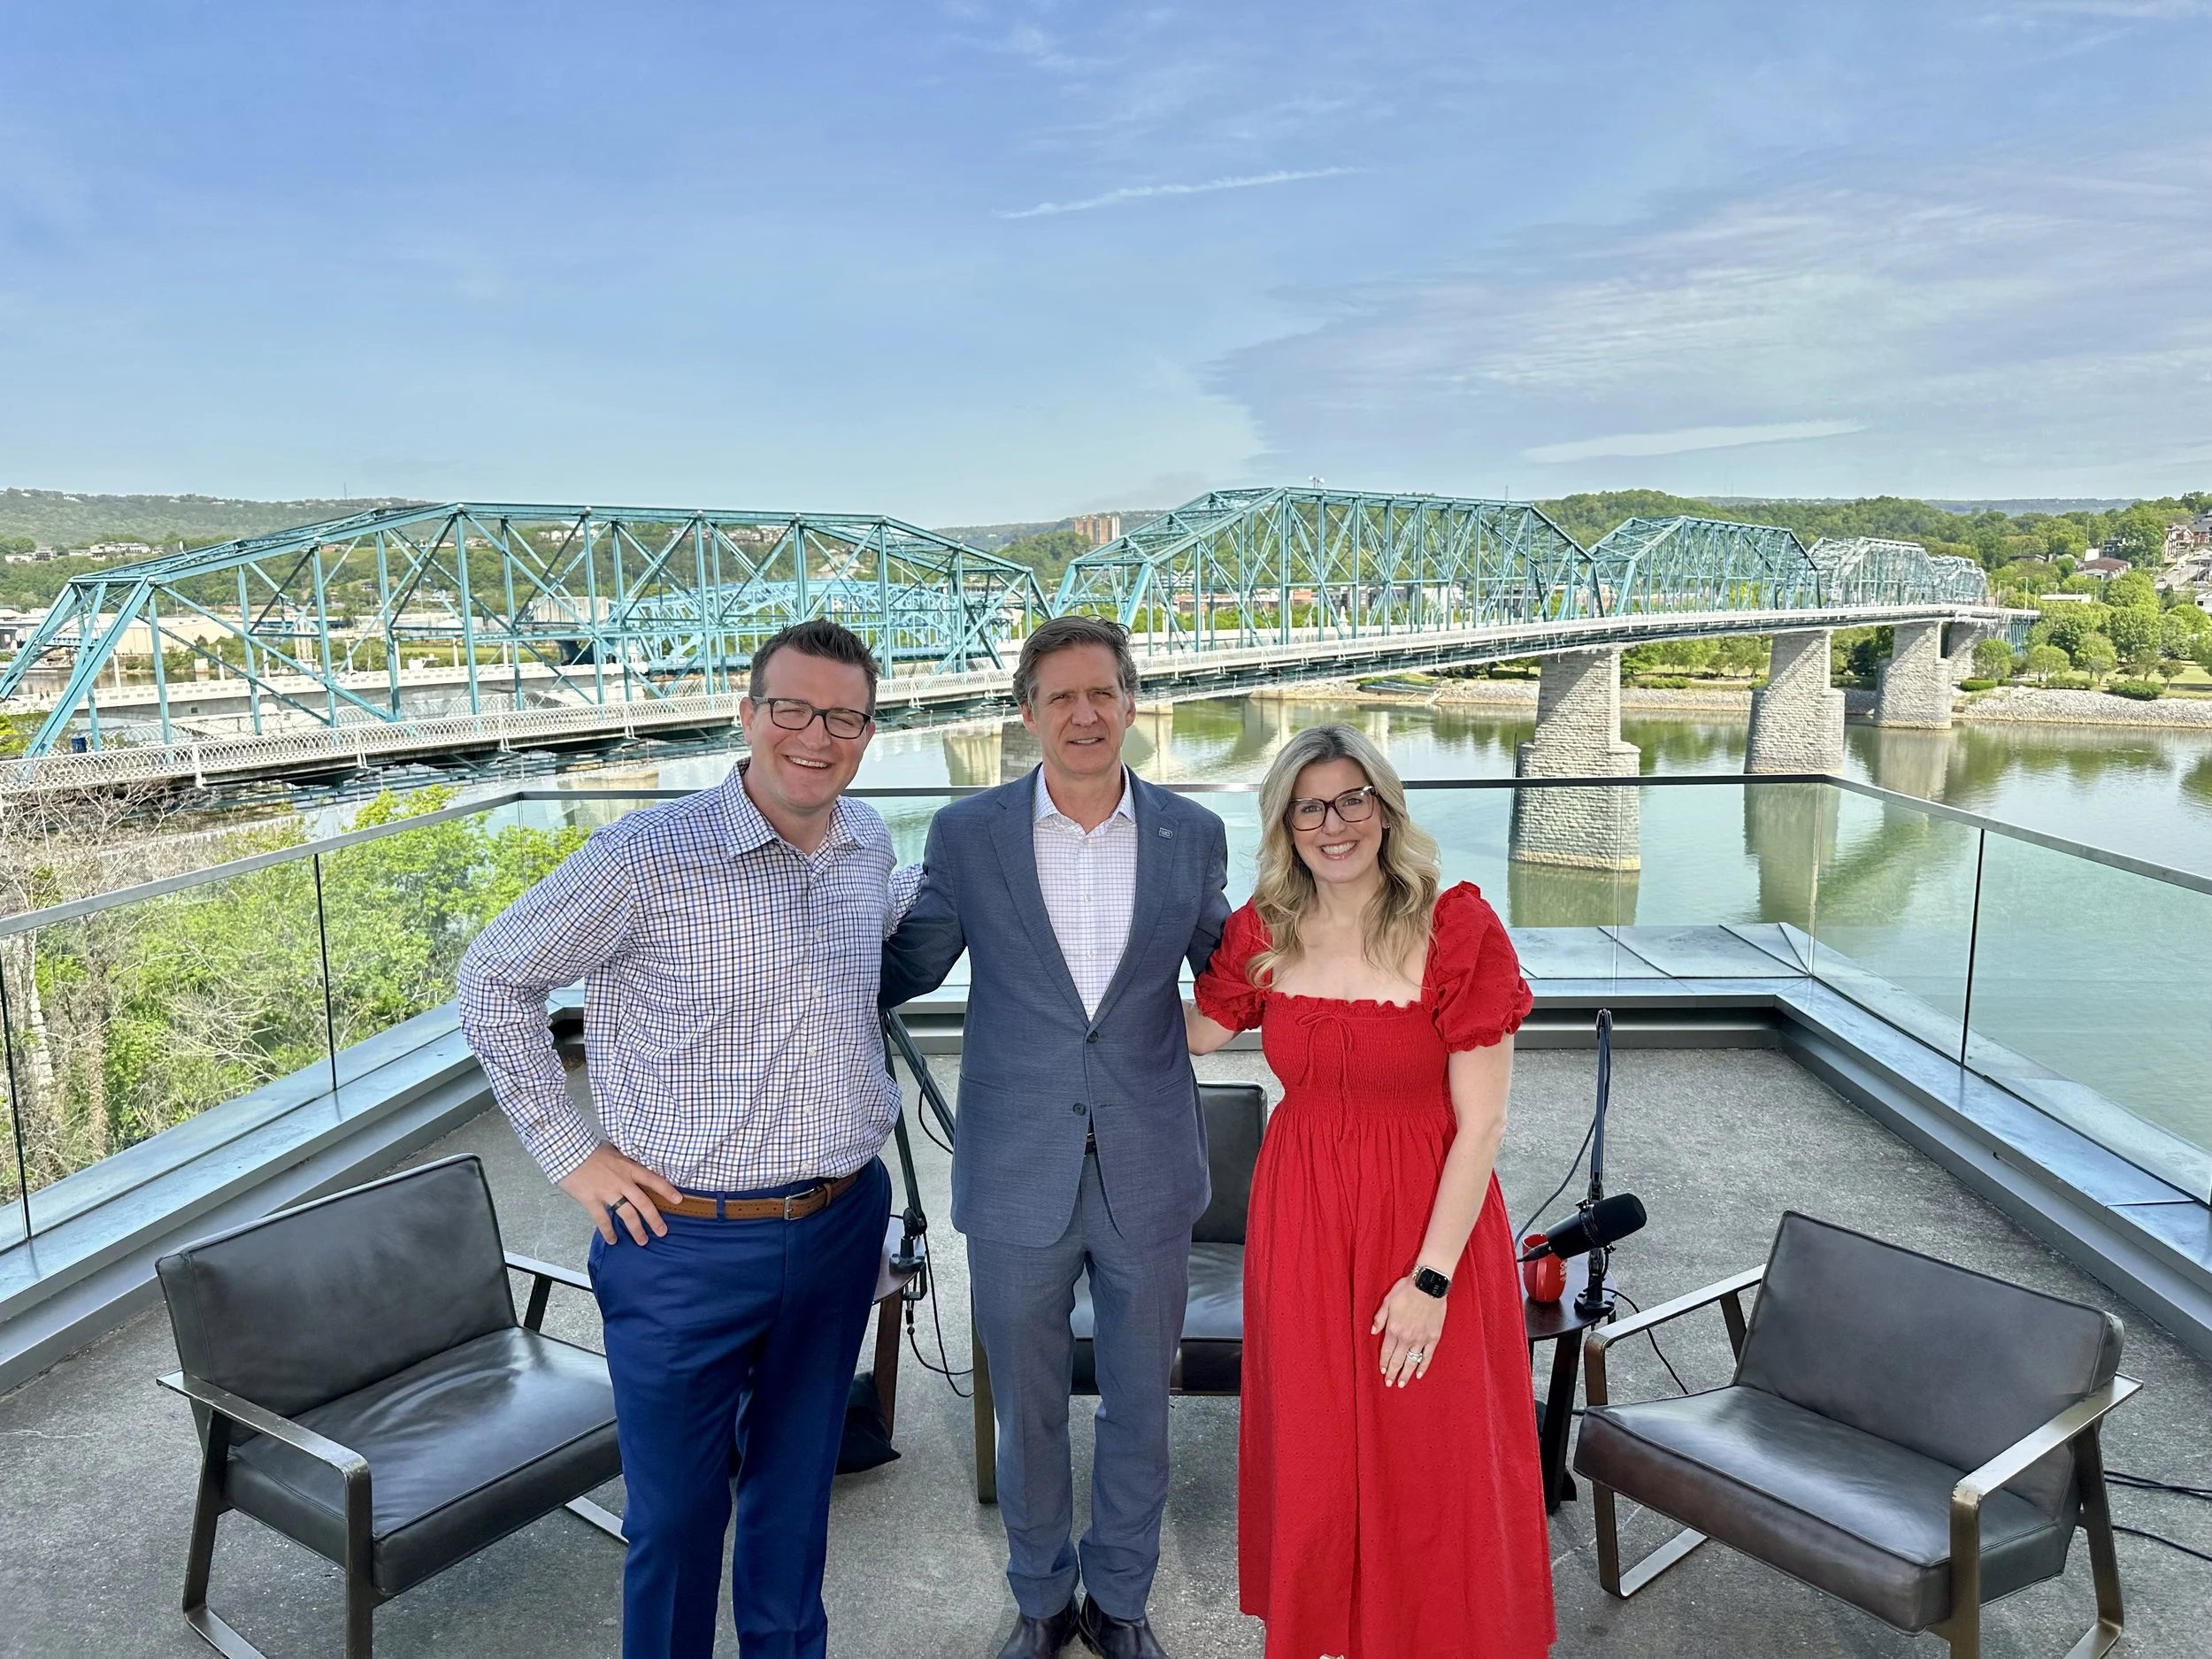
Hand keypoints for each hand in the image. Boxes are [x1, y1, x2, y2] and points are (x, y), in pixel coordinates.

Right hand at [559, 1144, 683, 1244]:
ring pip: (627, 1214)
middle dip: (654, 1219)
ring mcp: (607, 1192)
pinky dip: (608, 1232)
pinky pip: (603, 1220)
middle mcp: (622, 1181)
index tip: (678, 1200)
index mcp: (629, 1167)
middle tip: (662, 1232)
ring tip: (642, 1241)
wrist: (569, 1151)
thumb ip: (624, 1161)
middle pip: (643, 1203)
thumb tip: (630, 1163)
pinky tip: (613, 1241)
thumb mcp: (613, 1151)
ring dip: (636, 1229)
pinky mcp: (592, 1200)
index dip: (667, 1190)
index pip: (653, 1180)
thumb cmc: (590, 1150)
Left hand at [1371, 1275, 1445, 1387]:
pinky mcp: (1433, 1338)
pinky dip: (1423, 1367)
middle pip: (1398, 1360)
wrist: (1428, 1286)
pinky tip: (1419, 1375)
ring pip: (1411, 1361)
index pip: (1387, 1351)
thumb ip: (1380, 1318)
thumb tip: (1373, 1332)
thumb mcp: (1387, 1301)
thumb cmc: (1406, 1290)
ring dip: (1406, 1374)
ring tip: (1402, 1384)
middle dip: (1393, 1373)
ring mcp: (1420, 1339)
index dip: (1384, 1363)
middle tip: (1390, 1384)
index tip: (1383, 1372)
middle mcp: (1406, 1338)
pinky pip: (1427, 1356)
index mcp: (1393, 1329)